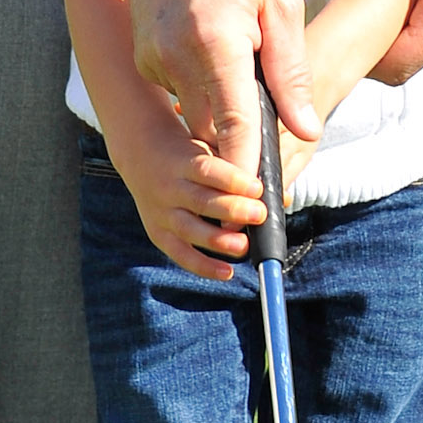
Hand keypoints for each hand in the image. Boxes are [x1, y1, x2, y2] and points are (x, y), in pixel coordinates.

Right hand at [109, 85, 265, 282]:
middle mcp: (170, 188)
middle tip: (259, 214)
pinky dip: (204, 266)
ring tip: (245, 246)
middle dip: (232, 211)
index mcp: (183, 161)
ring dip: (220, 241)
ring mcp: (161, 212)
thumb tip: (281, 198)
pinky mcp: (158, 232)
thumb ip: (241, 172)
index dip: (233, 181)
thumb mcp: (211, 150)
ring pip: (190, 230)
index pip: (208, 171)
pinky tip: (228, 272)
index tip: (258, 188)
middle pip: (201, 202)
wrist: (141, 153)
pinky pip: (181, 254)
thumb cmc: (190, 153)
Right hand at [122, 0, 320, 181]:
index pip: (236, 131)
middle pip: (214, 130)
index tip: (267, 204)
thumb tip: (305, 129)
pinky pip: (181, 89)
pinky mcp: (142, 57)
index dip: (252, 172)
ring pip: (197, 111)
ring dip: (224, 105)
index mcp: (214, 47)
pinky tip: (220, 44)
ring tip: (249, 62)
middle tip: (278, 138)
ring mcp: (151, 60)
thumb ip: (291, 70)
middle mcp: (173, 61)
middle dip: (243, 141)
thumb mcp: (281, 0)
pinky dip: (204, 83)